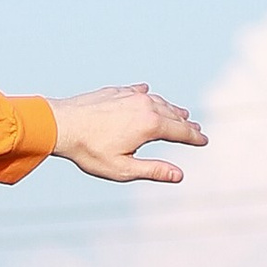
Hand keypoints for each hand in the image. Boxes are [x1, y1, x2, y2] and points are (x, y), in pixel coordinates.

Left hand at [50, 86, 205, 184]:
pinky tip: (147, 93)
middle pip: (173, 115)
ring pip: (157, 101)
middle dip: (186, 124)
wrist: (61, 124)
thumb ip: (153, 170)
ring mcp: (130, 95)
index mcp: (151, 125)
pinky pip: (138, 92)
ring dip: (170, 109)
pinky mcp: (116, 92)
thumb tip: (179, 175)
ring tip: (179, 113)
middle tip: (196, 129)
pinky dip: (147, 96)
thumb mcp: (123, 169)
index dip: (195, 138)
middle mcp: (145, 105)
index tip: (205, 141)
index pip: (181, 132)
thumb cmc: (90, 151)